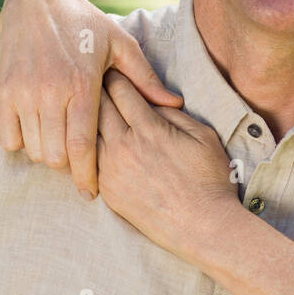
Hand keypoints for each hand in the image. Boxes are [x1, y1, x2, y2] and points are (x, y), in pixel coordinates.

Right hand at [0, 0, 183, 198]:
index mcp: (82, 85)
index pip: (83, 146)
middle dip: (69, 168)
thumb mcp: (121, 45)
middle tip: (78, 165)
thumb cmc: (85, 24)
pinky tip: (36, 136)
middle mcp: (50, 91)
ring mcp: (24, 91)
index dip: (87, 175)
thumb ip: (145, 79)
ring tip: (60, 148)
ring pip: (34, 149)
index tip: (92, 192)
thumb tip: (175, 104)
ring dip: (47, 155)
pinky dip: (21, 144)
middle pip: (57, 155)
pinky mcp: (3, 89)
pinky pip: (8, 137)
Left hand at [96, 70, 241, 262]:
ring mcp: (111, 170)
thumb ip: (174, 114)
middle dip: (94, 89)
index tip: (111, 68)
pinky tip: (86, 140)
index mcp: (149, 128)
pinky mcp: (107, 190)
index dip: (115, 74)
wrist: (202, 227)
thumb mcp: (203, 136)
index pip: (119, 88)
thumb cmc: (209, 180)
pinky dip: (85, 147)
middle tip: (90, 80)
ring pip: (85, 132)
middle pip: (96, 105)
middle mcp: (123, 147)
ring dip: (84, 118)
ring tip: (84, 108)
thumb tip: (153, 101)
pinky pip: (87, 160)